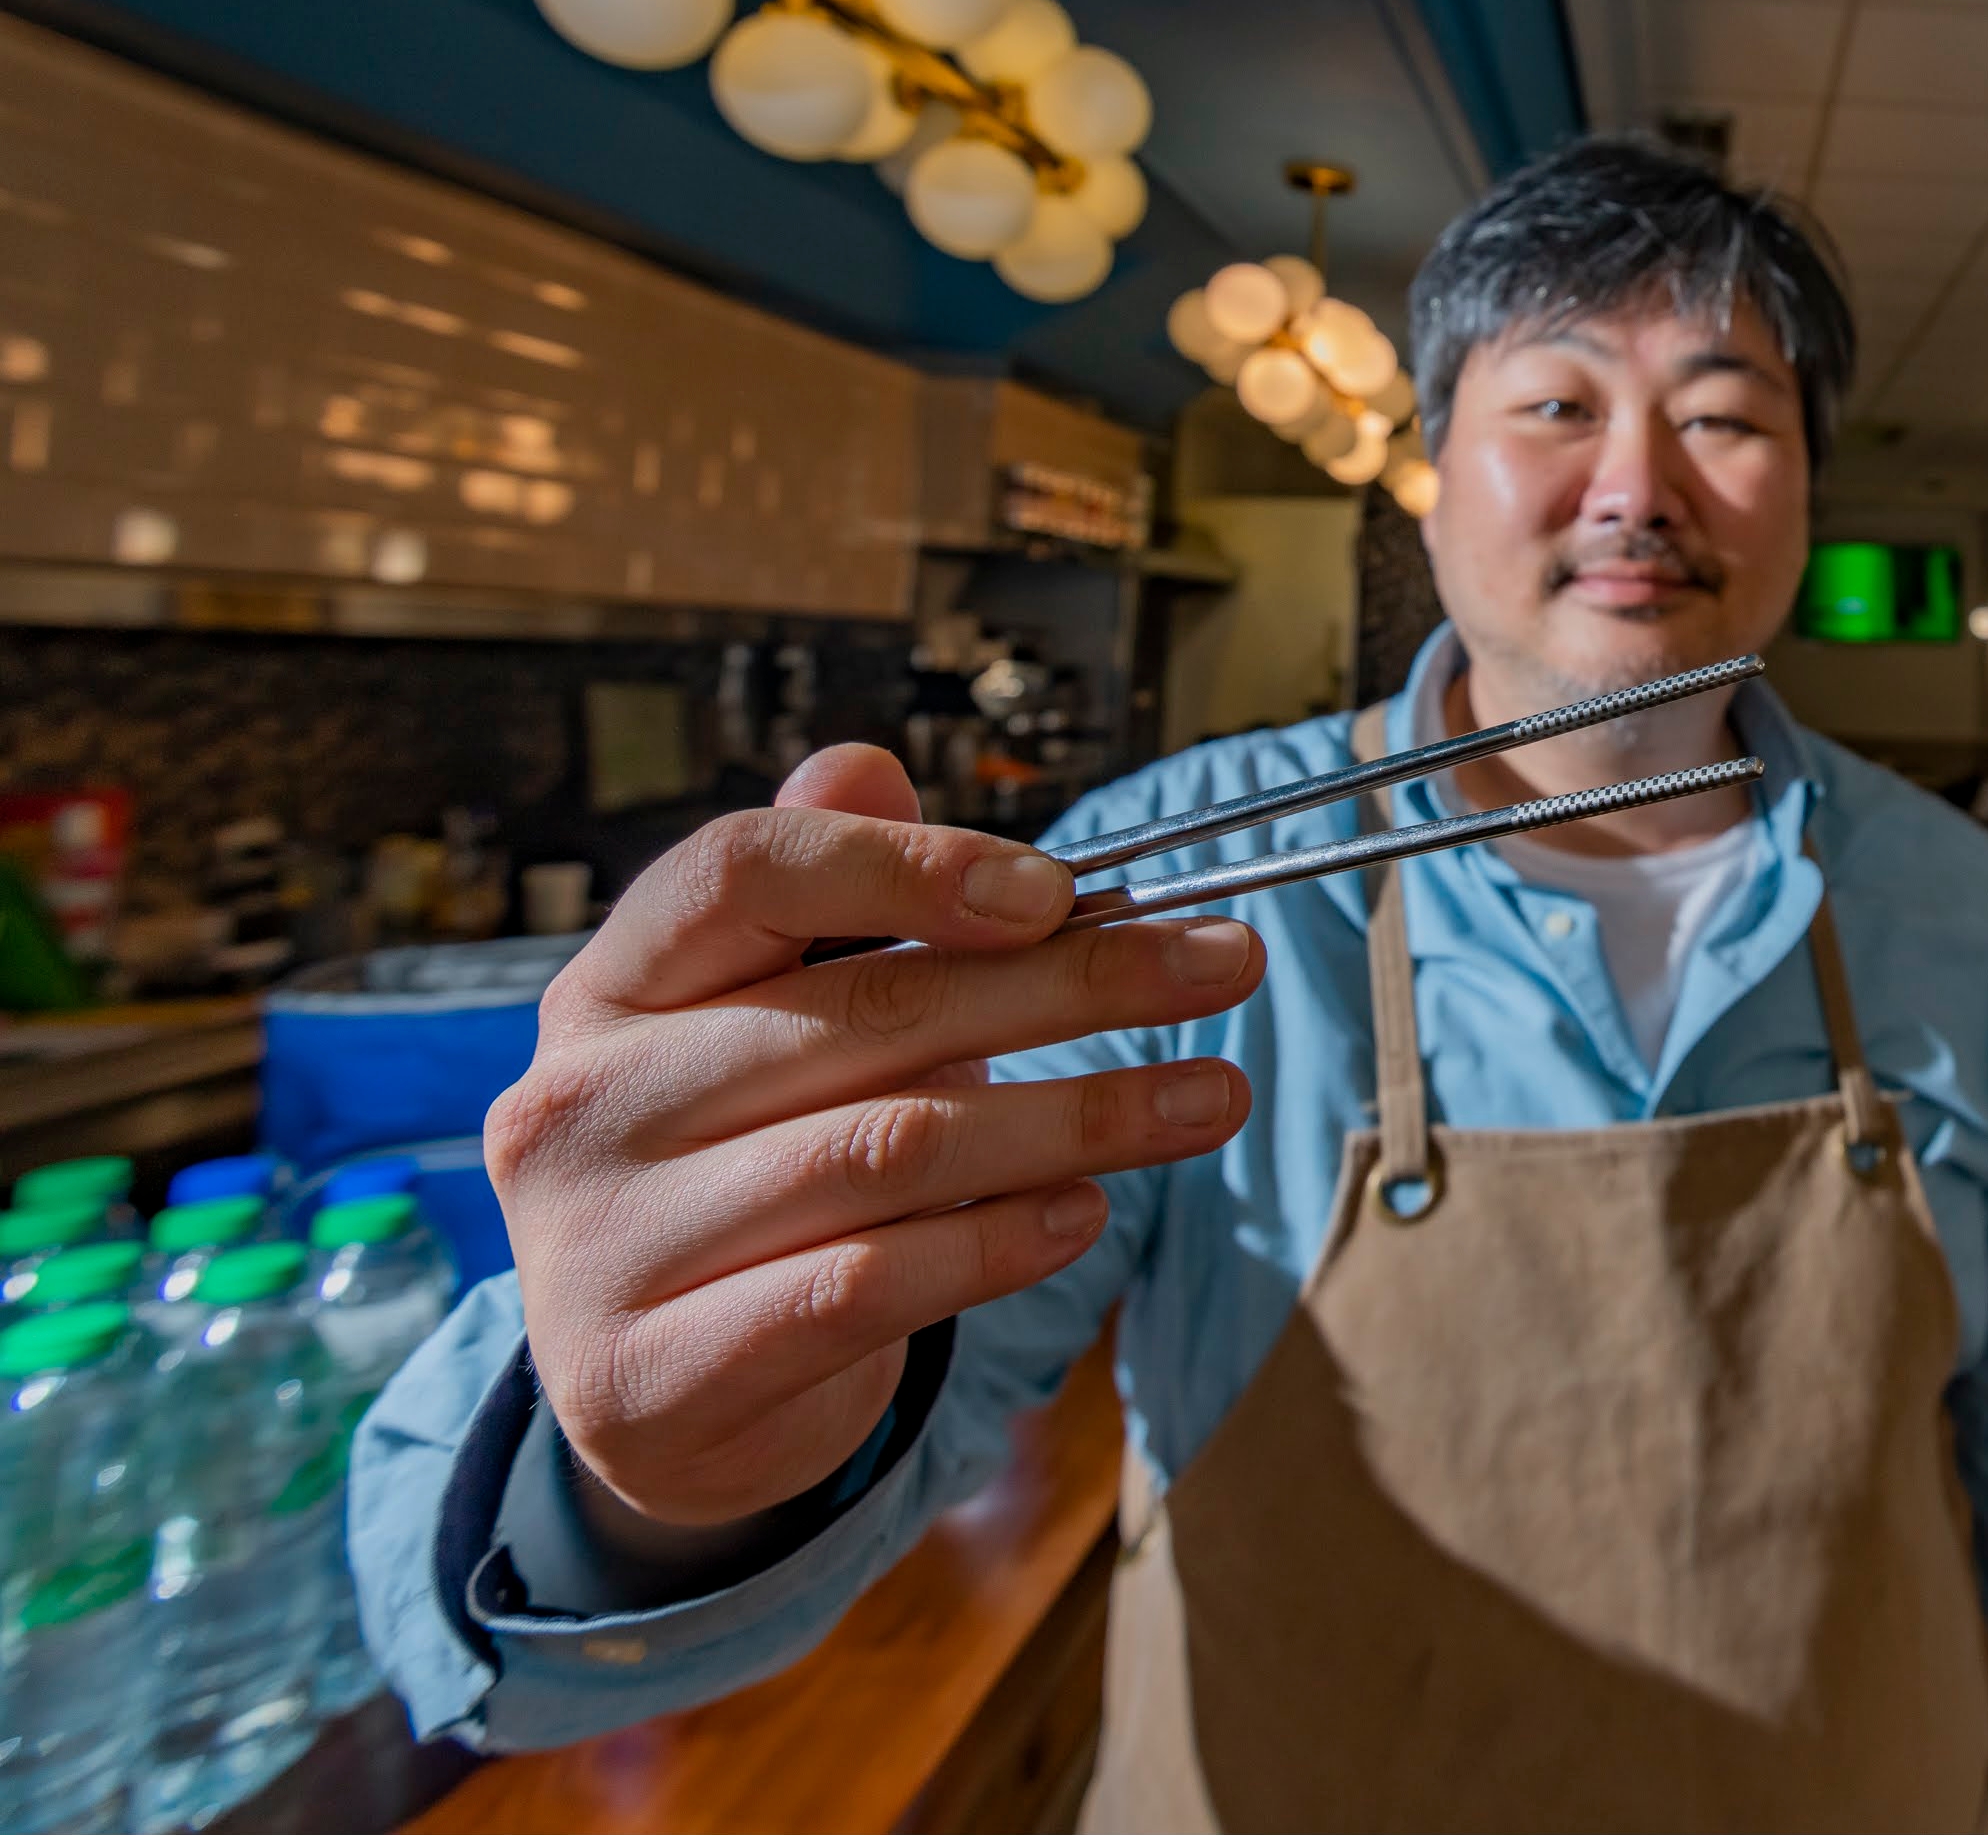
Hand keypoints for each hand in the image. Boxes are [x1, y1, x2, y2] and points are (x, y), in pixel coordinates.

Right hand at [489, 746, 1259, 1529]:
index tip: (1063, 888)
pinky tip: (1085, 1214)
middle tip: (1226, 965)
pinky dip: (993, 1242)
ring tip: (1210, 1099)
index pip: (742, 871)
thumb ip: (832, 900)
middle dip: (1075, 982)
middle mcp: (583, 1102)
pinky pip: (863, 1284)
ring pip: (887, 1150)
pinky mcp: (652, 1374)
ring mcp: (603, 1245)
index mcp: (613, 984)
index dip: (908, 866)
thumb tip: (867, 765)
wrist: (656, 1399)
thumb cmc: (748, 1170)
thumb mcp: (780, 1023)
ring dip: (1078, 1118)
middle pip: (864, 1012)